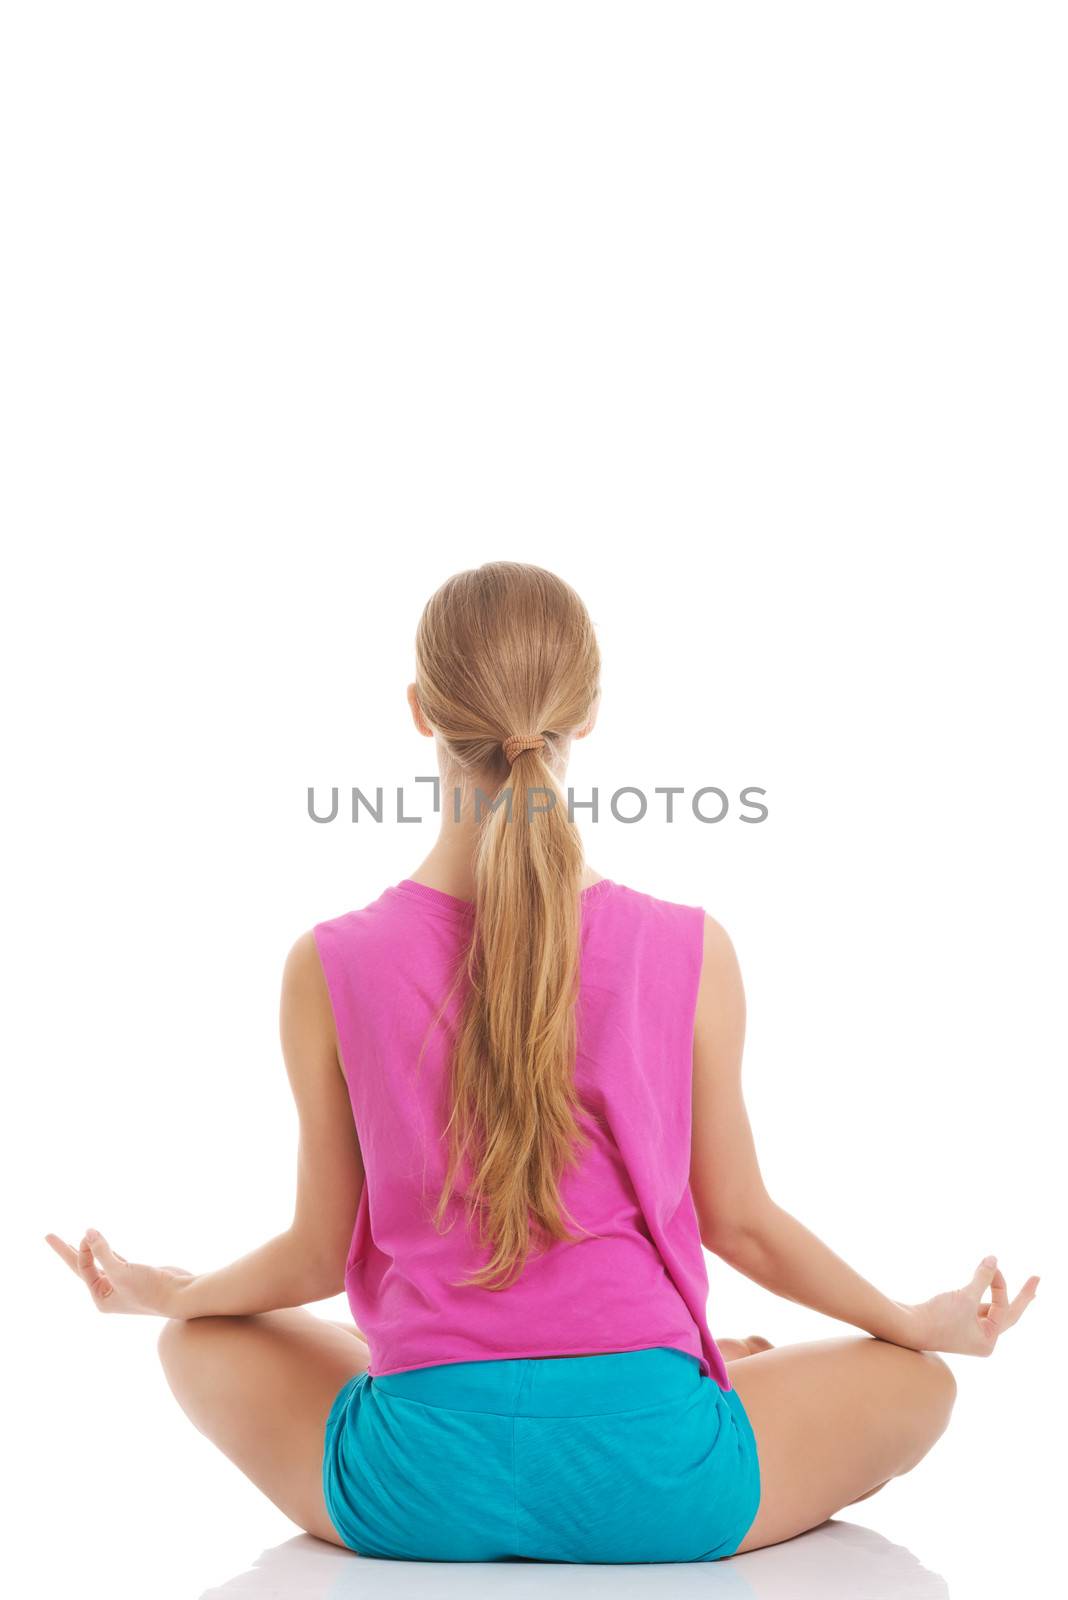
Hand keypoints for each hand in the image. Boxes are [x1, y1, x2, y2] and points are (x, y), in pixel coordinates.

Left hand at [45, 1228, 195, 1317]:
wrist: (181, 1296)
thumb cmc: (150, 1289)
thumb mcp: (122, 1272)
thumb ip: (103, 1252)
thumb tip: (88, 1233)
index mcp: (101, 1299)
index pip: (84, 1268)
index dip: (85, 1249)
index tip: (90, 1234)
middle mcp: (108, 1293)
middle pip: (82, 1267)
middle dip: (67, 1250)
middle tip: (48, 1235)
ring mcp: (121, 1284)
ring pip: (99, 1262)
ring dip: (88, 1249)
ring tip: (75, 1239)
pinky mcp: (135, 1275)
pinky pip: (115, 1259)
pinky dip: (108, 1250)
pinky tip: (101, 1244)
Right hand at [908, 1256, 1038, 1355]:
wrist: (906, 1328)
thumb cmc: (937, 1317)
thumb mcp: (965, 1297)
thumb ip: (982, 1278)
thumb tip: (994, 1260)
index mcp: (988, 1342)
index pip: (1003, 1309)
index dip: (1001, 1284)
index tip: (992, 1264)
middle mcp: (981, 1340)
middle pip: (1007, 1314)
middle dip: (1021, 1296)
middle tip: (1036, 1280)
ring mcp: (969, 1333)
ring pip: (990, 1308)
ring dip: (994, 1290)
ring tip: (1006, 1278)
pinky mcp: (956, 1324)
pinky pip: (976, 1307)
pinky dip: (980, 1293)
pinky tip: (984, 1285)